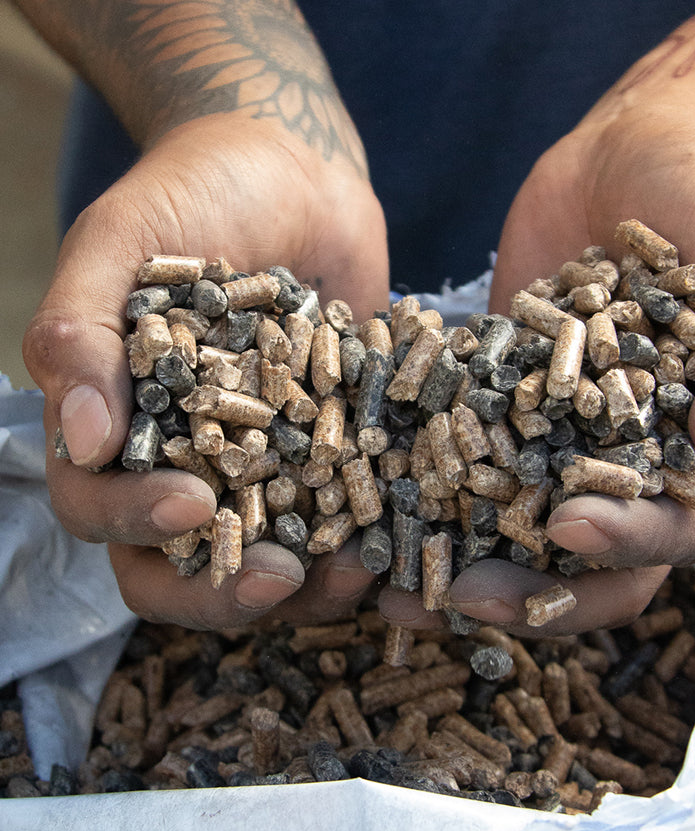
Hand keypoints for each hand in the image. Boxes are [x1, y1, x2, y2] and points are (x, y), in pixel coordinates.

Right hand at [23, 115, 388, 629]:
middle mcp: (193, 463)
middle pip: (186, 566)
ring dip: (311, 585)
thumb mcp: (121, 241)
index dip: (136, 524)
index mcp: (125, 430)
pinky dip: (375, 540)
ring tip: (359, 571)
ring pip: (274, 561)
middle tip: (283, 579)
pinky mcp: (338, 454)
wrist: (296, 171)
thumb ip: (81, 330)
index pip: (102, 510)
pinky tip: (406, 545)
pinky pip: (352, 516)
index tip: (194, 504)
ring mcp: (271, 466)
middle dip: (228, 588)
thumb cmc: (196, 192)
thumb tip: (83, 439)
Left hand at [382, 99, 694, 635]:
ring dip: (457, 568)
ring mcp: (559, 445)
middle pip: (589, 564)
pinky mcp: (501, 410)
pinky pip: (462, 463)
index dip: (627, 543)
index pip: (676, 530)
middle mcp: (630, 468)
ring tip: (386, 588)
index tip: (565, 526)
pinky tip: (365, 503)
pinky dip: (421, 492)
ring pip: (514, 534)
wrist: (641, 148)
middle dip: (527, 590)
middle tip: (455, 596)